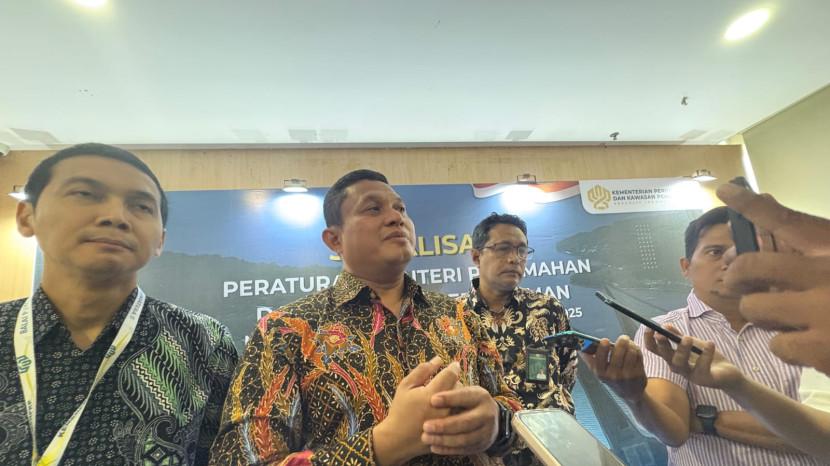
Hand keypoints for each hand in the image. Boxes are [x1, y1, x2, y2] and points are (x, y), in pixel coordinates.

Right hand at [373, 357, 459, 465]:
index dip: (453, 367)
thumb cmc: (400, 410)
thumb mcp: (405, 386)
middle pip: (460, 387)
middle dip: (455, 382)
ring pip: (463, 402)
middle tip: (446, 383)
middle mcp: (444, 407)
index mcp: (431, 394)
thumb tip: (438, 359)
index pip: (451, 374)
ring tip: (447, 397)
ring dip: (458, 396)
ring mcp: (449, 421)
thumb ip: (422, 371)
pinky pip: (461, 415)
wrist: (397, 439)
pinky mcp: (451, 431)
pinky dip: (458, 409)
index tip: (453, 365)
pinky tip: (448, 409)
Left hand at [421, 386, 499, 455]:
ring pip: (464, 439)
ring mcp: (486, 431)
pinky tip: (433, 447)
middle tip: (425, 426)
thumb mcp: (464, 391)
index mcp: (481, 396)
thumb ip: (451, 388)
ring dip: (443, 440)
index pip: (465, 396)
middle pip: (466, 422)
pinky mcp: (482, 445)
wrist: (489, 418)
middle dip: (444, 425)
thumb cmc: (467, 401)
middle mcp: (487, 414)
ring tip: (426, 437)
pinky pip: (464, 449)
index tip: (432, 400)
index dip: (449, 398)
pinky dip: (448, 449)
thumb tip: (432, 385)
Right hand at [582, 336, 646, 402]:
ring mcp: (628, 375)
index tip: (605, 340)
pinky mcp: (639, 373)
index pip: (600, 357)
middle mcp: (614, 375)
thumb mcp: (598, 371)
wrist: (629, 393)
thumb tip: (579, 347)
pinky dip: (637, 349)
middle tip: (623, 338)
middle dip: (621, 341)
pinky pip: (638, 355)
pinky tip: (634, 350)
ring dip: (630, 344)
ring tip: (629, 343)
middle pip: (619, 351)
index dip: (603, 347)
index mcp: (601, 373)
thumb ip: (589, 359)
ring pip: (630, 351)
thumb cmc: (612, 378)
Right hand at [642, 324, 744, 389]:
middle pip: (666, 357)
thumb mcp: (692, 343)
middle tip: (663, 333)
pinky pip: (702, 367)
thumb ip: (678, 336)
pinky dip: (706, 354)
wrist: (728, 372)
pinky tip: (710, 343)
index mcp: (672, 357)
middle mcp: (678, 367)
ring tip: (688, 338)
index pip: (655, 350)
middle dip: (663, 345)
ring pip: (680, 364)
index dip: (650, 340)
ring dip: (682, 350)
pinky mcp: (705, 379)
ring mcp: (691, 375)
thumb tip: (665, 325)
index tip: (649, 328)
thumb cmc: (707, 357)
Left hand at [717, 184, 829, 374]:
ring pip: (756, 309)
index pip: (785, 220)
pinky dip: (788, 347)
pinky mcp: (820, 350)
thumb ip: (811, 244)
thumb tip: (763, 214)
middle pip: (751, 267)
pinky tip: (809, 343)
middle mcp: (825, 274)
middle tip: (737, 281)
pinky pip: (777, 346)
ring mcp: (821, 313)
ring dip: (764, 314)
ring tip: (786, 316)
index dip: (750, 204)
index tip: (725, 191)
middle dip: (737, 274)